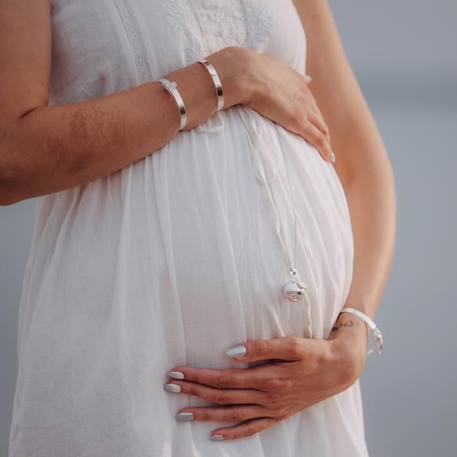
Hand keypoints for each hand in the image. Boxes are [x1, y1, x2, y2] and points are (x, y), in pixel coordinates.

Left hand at [164, 322, 367, 440]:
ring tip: (182, 414)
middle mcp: (266, 397)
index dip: (199, 376)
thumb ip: (260, 348)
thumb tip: (231, 353)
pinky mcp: (279, 414)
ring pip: (232, 414)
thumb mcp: (291, 344)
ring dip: (205, 414)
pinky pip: (252, 428)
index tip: (178, 372)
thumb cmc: (315, 352)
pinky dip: (233, 433)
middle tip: (170, 388)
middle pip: (222, 397)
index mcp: (267, 378)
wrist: (340, 369)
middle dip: (194, 392)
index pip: (223, 379)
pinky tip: (217, 436)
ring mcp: (272, 409)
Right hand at [229, 47, 334, 162]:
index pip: (308, 102)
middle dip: (322, 129)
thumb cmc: (247, 70)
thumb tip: (287, 75)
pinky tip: (328, 159)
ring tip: (328, 153)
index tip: (313, 124)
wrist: (245, 73)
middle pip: (318, 116)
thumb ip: (277, 72)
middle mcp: (303, 95)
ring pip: (321, 128)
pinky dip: (325, 149)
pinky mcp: (299, 122)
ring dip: (325, 141)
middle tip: (324, 142)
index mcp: (295, 82)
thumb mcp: (264, 68)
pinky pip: (317, 139)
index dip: (312, 114)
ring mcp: (302, 109)